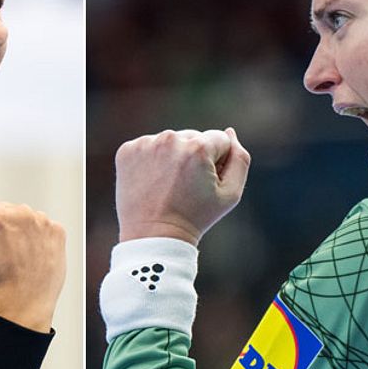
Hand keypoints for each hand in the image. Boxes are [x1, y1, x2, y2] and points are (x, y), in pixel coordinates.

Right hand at [0, 185, 65, 332]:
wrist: (22, 308)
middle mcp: (20, 213)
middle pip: (0, 207)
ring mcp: (41, 221)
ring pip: (20, 215)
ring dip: (16, 230)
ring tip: (14, 257)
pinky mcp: (57, 231)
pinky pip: (39, 224)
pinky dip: (34, 237)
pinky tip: (28, 255)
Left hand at [115, 127, 250, 244]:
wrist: (153, 236)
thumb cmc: (196, 216)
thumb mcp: (230, 193)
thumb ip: (240, 159)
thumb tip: (230, 132)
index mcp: (198, 147)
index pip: (220, 139)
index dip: (218, 162)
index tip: (204, 183)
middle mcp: (171, 139)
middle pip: (194, 137)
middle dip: (195, 156)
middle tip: (186, 187)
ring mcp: (146, 144)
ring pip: (171, 141)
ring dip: (173, 157)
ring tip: (168, 185)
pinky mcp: (127, 150)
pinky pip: (149, 146)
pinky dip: (151, 160)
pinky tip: (152, 182)